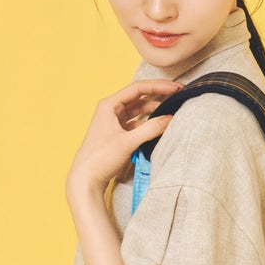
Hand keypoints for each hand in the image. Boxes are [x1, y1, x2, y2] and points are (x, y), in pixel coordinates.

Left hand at [66, 79, 182, 204]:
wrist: (86, 178)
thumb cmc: (100, 158)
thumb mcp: (128, 142)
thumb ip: (150, 129)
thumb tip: (170, 119)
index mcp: (109, 105)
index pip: (138, 88)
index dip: (158, 86)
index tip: (176, 88)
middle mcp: (111, 110)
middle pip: (139, 97)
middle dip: (158, 95)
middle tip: (178, 96)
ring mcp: (115, 122)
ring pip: (139, 111)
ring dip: (155, 110)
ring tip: (172, 111)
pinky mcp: (119, 134)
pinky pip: (137, 124)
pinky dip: (149, 123)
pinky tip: (160, 126)